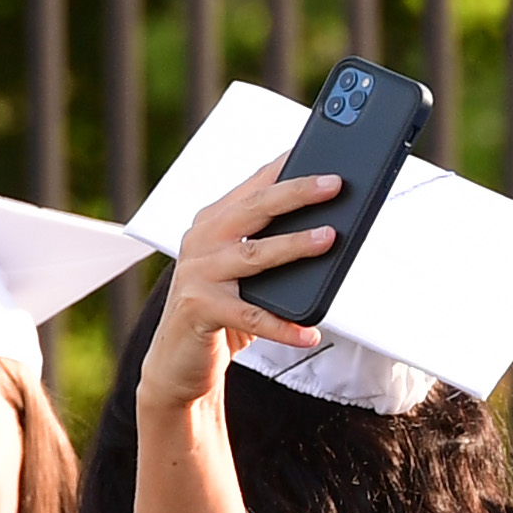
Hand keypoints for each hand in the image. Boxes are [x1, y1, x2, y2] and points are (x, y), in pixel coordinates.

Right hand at [137, 156, 340, 414]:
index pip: (255, 186)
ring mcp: (199, 274)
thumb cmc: (222, 312)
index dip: (286, 167)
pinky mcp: (200, 310)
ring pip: (254, 256)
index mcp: (214, 223)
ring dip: (294, 245)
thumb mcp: (246, 273)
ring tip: (329, 238)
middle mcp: (202, 241)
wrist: (178, 361)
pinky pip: (251, 318)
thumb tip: (330, 232)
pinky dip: (283, 327)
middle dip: (296, 193)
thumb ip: (271, 248)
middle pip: (255, 210)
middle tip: (334, 184)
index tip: (321, 151)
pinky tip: (311, 332)